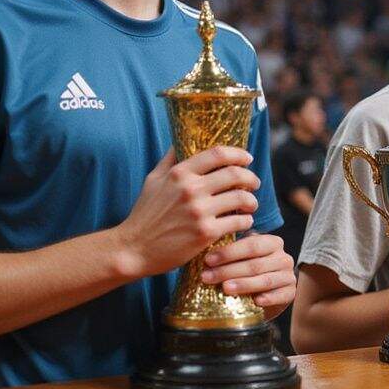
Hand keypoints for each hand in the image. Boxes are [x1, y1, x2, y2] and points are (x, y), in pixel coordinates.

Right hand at [116, 146, 260, 278]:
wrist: (134, 249)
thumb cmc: (144, 214)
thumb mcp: (153, 180)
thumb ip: (170, 160)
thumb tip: (180, 140)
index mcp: (179, 173)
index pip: (218, 154)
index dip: (238, 154)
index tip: (247, 158)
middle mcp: (190, 189)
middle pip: (235, 174)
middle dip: (251, 178)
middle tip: (254, 183)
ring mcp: (199, 211)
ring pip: (241, 198)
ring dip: (251, 201)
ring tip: (250, 205)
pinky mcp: (205, 233)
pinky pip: (237, 222)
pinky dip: (246, 221)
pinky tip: (243, 222)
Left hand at [200, 233, 294, 309]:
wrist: (265, 295)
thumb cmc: (247, 272)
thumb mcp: (241, 258)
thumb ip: (230, 253)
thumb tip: (203, 254)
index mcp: (272, 242)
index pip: (250, 245)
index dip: (228, 252)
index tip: (208, 260)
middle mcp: (283, 257)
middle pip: (255, 263)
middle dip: (228, 270)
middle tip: (207, 277)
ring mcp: (288, 275)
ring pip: (265, 280)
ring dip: (244, 285)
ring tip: (224, 289)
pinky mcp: (291, 293)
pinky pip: (280, 295)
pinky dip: (268, 298)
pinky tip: (255, 301)